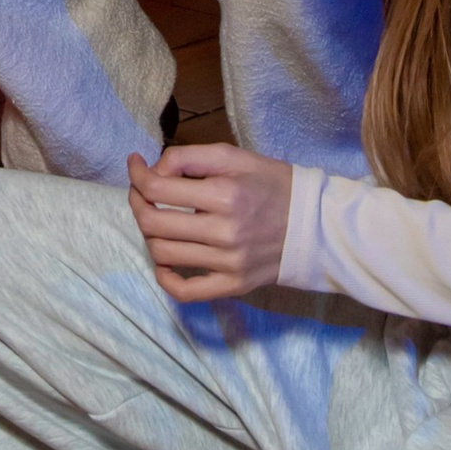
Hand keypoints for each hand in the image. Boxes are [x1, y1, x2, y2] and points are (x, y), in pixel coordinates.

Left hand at [129, 141, 291, 302]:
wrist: (315, 225)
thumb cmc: (273, 185)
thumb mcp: (236, 157)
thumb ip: (191, 157)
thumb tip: (155, 171)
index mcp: (225, 194)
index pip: (158, 189)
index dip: (136, 175)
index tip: (135, 166)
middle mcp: (225, 231)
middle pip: (153, 223)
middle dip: (137, 203)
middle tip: (140, 192)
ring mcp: (228, 263)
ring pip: (163, 254)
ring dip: (148, 235)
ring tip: (157, 220)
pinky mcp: (233, 285)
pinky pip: (185, 292)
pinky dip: (165, 278)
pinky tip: (164, 261)